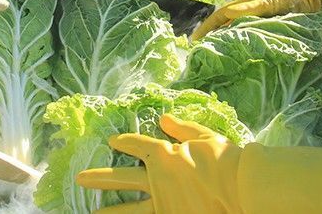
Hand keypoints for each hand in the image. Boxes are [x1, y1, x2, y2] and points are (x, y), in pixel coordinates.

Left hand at [76, 115, 243, 213]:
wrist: (242, 187)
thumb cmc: (226, 160)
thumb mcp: (205, 137)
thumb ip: (183, 129)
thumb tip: (164, 117)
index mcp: (165, 155)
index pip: (139, 146)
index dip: (125, 143)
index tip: (113, 142)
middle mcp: (159, 179)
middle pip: (121, 178)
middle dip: (99, 178)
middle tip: (80, 178)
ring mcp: (163, 202)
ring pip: (129, 208)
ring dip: (110, 210)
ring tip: (92, 213)